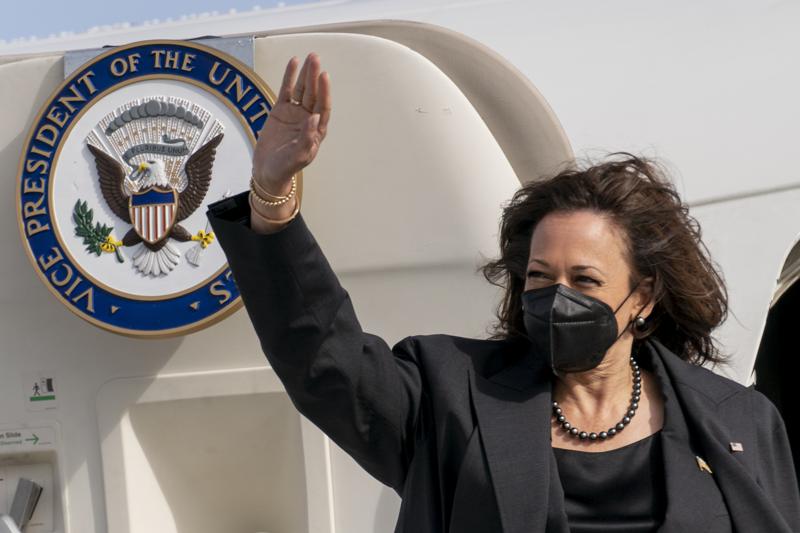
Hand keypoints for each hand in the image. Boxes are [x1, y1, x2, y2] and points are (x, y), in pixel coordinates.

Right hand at [252, 53, 331, 194]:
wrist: (268, 171)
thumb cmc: (285, 167)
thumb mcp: (298, 157)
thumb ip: (307, 139)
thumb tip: (314, 119)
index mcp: (316, 131)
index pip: (322, 107)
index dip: (324, 92)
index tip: (323, 76)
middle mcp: (308, 119)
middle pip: (313, 94)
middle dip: (314, 77)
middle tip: (315, 58)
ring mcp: (295, 114)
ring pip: (302, 90)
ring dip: (305, 74)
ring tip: (309, 57)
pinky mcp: (281, 110)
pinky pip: (286, 90)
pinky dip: (289, 77)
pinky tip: (293, 63)